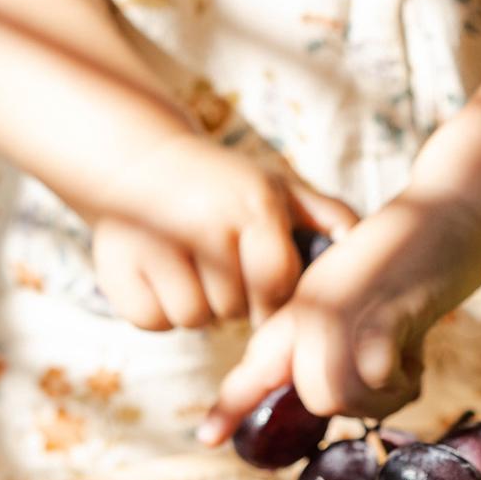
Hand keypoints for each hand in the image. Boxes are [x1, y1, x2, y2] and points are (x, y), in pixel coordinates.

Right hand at [89, 139, 354, 333]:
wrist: (137, 158)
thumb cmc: (224, 184)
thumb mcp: (277, 187)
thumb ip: (326, 215)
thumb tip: (362, 244)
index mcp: (253, 206)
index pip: (276, 284)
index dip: (271, 295)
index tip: (261, 283)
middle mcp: (205, 224)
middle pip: (234, 308)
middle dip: (233, 298)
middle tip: (218, 262)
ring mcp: (156, 246)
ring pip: (195, 319)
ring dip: (198, 305)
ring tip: (189, 264)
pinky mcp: (118, 272)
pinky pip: (155, 321)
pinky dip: (159, 309)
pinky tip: (158, 272)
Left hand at [200, 188, 480, 438]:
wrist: (448, 209)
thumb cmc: (408, 264)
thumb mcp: (358, 304)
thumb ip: (340, 346)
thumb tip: (337, 397)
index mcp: (301, 309)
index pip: (255, 365)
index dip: (231, 405)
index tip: (207, 438)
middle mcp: (314, 307)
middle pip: (313, 396)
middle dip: (359, 404)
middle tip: (390, 379)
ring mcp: (348, 304)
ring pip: (338, 391)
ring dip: (385, 396)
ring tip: (406, 367)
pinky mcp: (386, 303)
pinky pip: (375, 370)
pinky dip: (403, 380)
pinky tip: (417, 358)